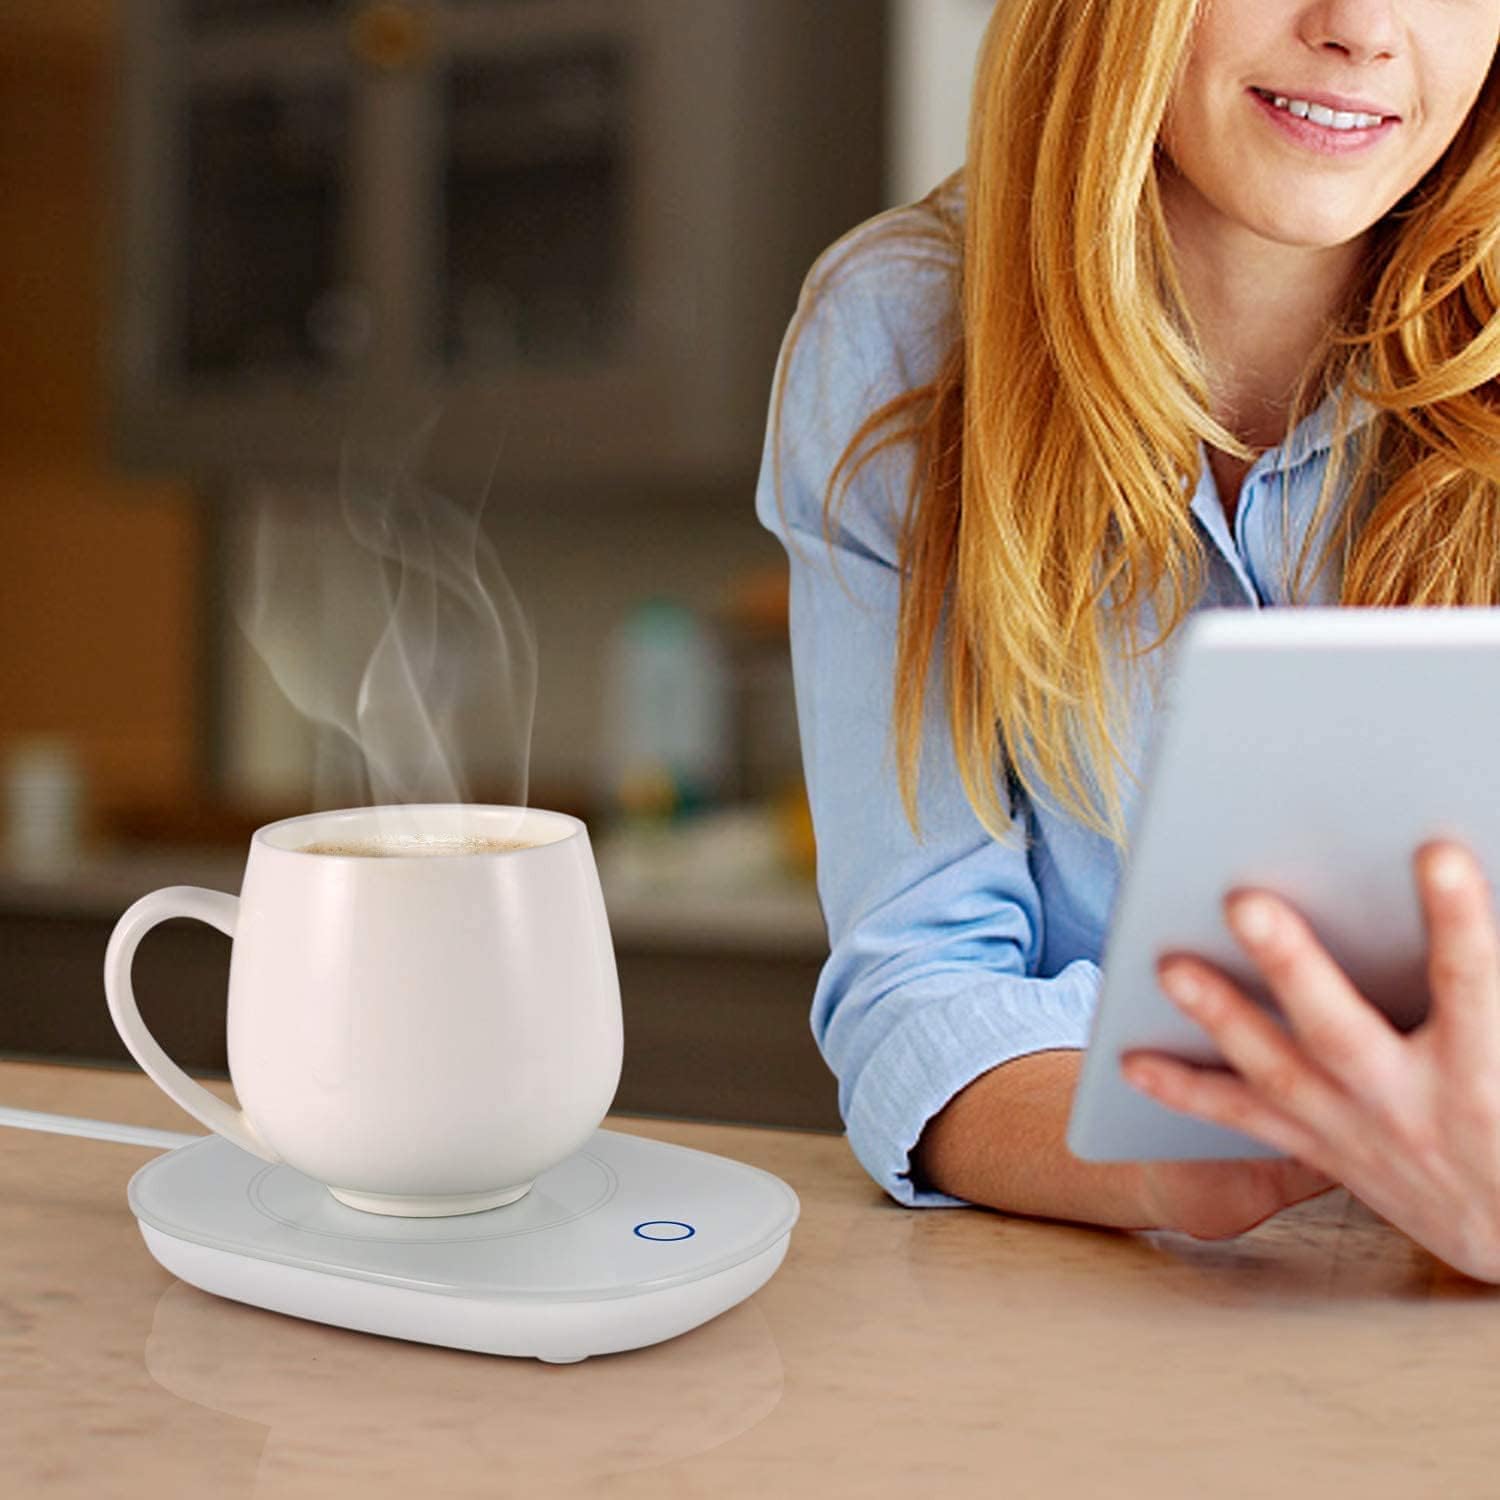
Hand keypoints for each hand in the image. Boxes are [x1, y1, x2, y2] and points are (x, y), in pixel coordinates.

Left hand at [1121, 840, 1499, 1281]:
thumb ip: (1487, 987)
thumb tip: (1449, 871)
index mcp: (1485, 1070)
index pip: (1469, 983)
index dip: (1456, 921)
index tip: (1436, 851)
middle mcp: (1413, 1108)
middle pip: (1342, 1031)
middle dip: (1292, 967)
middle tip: (1242, 901)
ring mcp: (1359, 1134)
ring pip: (1278, 1074)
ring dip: (1220, 1018)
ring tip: (1169, 966)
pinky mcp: (1323, 1151)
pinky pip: (1245, 1122)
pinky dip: (1185, 1092)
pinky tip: (1132, 1061)